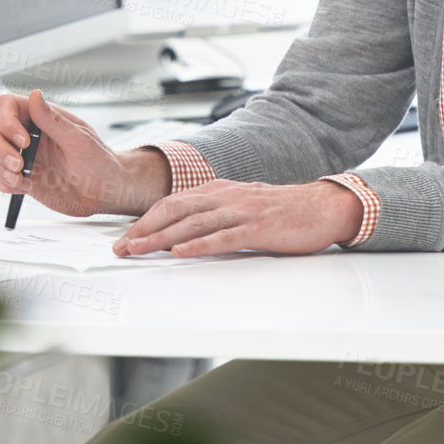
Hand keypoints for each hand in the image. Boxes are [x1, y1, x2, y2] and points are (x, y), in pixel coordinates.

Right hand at [0, 89, 169, 216]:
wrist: (104, 193)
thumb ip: (53, 120)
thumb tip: (36, 96)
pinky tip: (20, 186)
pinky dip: (0, 182)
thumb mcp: (79, 140)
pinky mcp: (18, 176)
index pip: (6, 105)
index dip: (7, 121)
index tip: (24, 141)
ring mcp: (20, 155)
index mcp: (40, 117)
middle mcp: (26, 133)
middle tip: (19, 164)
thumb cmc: (99, 163)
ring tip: (19, 178)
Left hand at [112, 179, 362, 258]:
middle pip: (175, 210)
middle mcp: (225, 196)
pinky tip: (181, 253)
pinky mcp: (257, 228)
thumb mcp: (241, 205)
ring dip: (161, 238)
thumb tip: (185, 231)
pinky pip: (222, 238)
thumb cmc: (282, 211)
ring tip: (139, 249)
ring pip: (192, 224)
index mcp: (219, 190)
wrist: (321, 206)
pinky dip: (198, 246)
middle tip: (122, 246)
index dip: (146, 219)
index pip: (173, 202)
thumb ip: (215, 214)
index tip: (127, 236)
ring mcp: (240, 211)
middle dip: (144, 229)